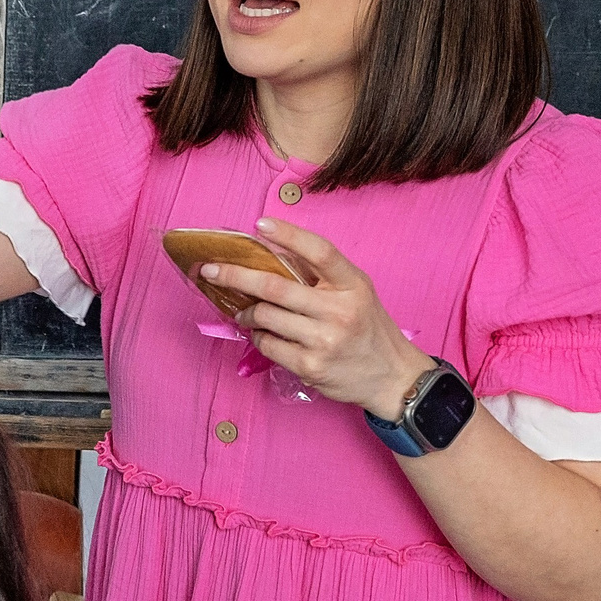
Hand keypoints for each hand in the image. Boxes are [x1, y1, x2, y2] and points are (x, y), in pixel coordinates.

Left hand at [209, 218, 433, 416]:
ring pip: (264, 316)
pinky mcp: (310, 366)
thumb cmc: (366, 327)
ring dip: (245, 312)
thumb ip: (322, 274)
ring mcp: (324, 341)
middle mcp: (340, 311)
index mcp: (353, 285)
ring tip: (242, 311)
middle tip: (209, 270)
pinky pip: (267, 344)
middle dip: (234, 276)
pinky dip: (257, 336)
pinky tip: (262, 334)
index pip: (320, 252)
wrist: (391, 377)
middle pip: (275, 287)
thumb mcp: (355, 292)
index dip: (289, 235)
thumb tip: (270, 251)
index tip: (259, 224)